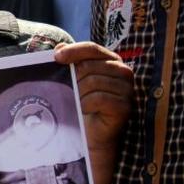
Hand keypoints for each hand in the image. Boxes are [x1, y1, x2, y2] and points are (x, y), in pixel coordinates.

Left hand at [54, 42, 132, 183]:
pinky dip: (87, 103)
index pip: (92, 48)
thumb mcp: (70, 80)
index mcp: (110, 61)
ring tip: (77, 103)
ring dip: (79, 93)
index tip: (56, 57)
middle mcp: (122, 73)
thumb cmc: (78, 105)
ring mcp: (127, 90)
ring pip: (94, 80)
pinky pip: (101, 98)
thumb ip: (67, 62)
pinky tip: (84, 110)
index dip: (74, 50)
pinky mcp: (125, 108)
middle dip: (74, 78)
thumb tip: (58, 47)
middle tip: (69, 91)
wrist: (86, 135)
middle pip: (91, 65)